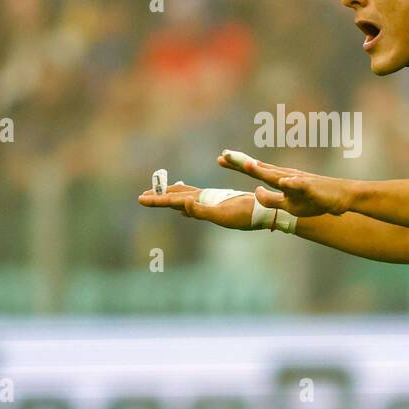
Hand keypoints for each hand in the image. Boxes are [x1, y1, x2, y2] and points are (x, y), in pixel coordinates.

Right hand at [137, 181, 254, 229]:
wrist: (267, 211)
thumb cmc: (247, 215)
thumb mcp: (223, 215)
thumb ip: (201, 211)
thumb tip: (183, 203)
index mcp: (203, 199)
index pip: (174, 198)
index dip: (157, 200)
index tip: (141, 199)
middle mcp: (207, 197)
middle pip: (178, 193)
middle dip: (161, 195)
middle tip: (144, 196)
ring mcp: (213, 201)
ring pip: (187, 196)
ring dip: (172, 196)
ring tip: (160, 195)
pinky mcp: (221, 206)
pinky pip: (197, 205)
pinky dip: (186, 204)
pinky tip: (186, 207)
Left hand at [217, 149, 354, 217]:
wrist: (342, 196)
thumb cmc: (315, 199)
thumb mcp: (289, 205)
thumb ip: (271, 200)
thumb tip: (255, 193)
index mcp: (279, 179)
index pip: (254, 171)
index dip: (237, 165)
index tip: (220, 158)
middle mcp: (286, 176)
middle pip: (260, 169)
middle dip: (242, 163)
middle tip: (224, 155)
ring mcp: (298, 182)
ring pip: (277, 175)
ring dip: (262, 170)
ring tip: (247, 165)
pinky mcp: (312, 189)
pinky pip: (301, 187)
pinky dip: (292, 184)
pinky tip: (283, 182)